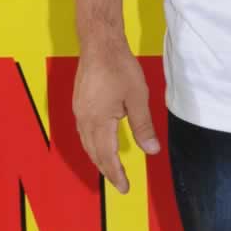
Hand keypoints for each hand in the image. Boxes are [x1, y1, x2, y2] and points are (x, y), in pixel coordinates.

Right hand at [73, 40, 160, 193]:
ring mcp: (79, 112)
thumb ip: (143, 126)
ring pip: (87, 144)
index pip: (107, 156)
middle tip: (120, 183)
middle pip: (94, 153)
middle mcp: (84, 119)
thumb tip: (151, 151)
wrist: (99, 43)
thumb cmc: (119, 66)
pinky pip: (84, 132)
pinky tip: (101, 145)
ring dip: (99, 159)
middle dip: (107, 170)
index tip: (125, 187)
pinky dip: (93, 145)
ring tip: (111, 169)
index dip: (116, 174)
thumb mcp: (138, 98)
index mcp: (99, 121)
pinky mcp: (79, 104)